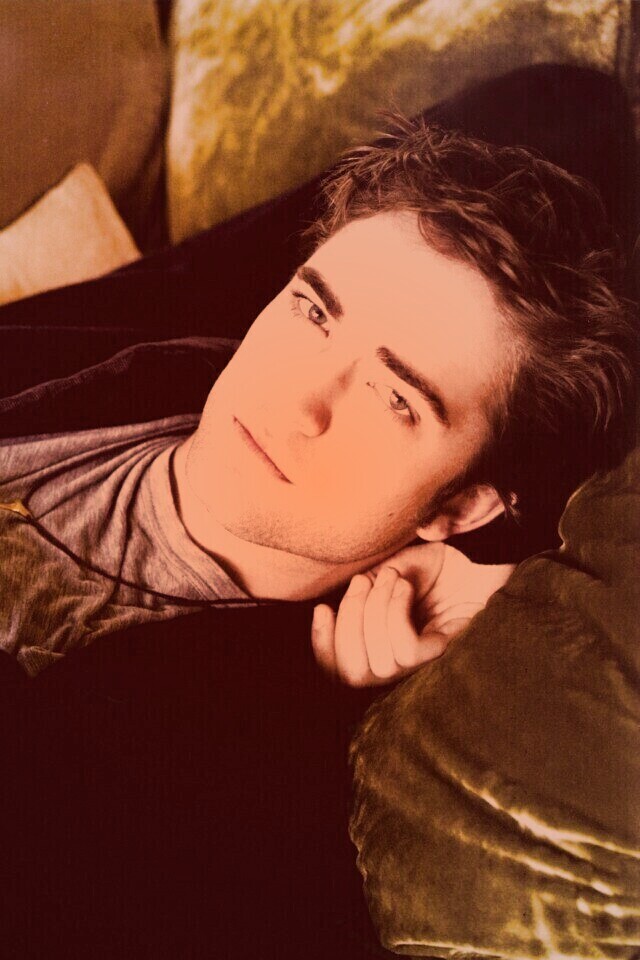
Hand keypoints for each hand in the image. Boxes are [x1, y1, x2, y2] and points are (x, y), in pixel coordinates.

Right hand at [311, 542, 513, 686]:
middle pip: (355, 673)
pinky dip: (396, 614)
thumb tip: (327, 610)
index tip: (321, 610)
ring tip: (391, 579)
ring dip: (375, 613)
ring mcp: (425, 661)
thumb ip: (358, 594)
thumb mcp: (386, 573)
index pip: (341, 672)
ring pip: (380, 664)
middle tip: (363, 583)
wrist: (476, 548)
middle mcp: (402, 663)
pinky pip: (406, 650)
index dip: (323, 648)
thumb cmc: (434, 561)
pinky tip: (405, 586)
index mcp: (381, 646)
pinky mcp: (446, 650)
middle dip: (349, 623)